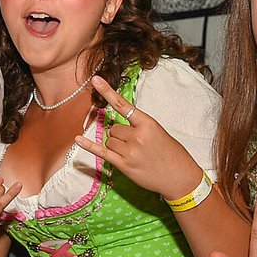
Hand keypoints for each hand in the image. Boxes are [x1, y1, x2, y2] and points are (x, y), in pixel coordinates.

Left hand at [83, 75, 203, 198]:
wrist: (180, 177)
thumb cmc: (171, 154)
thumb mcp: (159, 133)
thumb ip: (139, 127)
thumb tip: (115, 128)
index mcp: (148, 123)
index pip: (123, 105)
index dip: (108, 92)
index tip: (95, 79)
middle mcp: (137, 136)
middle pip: (113, 129)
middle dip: (119, 135)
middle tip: (134, 146)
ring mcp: (130, 151)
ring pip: (109, 141)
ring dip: (116, 146)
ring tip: (133, 154)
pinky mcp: (124, 165)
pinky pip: (102, 153)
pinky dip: (89, 146)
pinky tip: (77, 139)